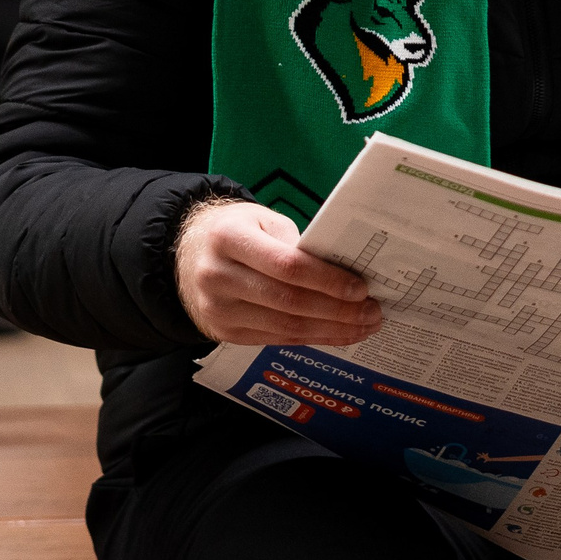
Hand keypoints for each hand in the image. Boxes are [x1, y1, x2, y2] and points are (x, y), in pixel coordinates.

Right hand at [175, 199, 383, 346]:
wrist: (187, 254)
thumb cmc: (236, 230)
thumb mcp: (262, 221)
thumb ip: (297, 244)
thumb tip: (346, 272)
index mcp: (229, 239)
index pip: (287, 266)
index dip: (327, 280)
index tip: (361, 288)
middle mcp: (218, 277)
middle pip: (288, 302)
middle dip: (338, 311)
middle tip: (373, 312)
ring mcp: (219, 310)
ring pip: (285, 328)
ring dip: (331, 330)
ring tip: (365, 326)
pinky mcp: (225, 333)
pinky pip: (277, 339)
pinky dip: (313, 338)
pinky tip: (338, 334)